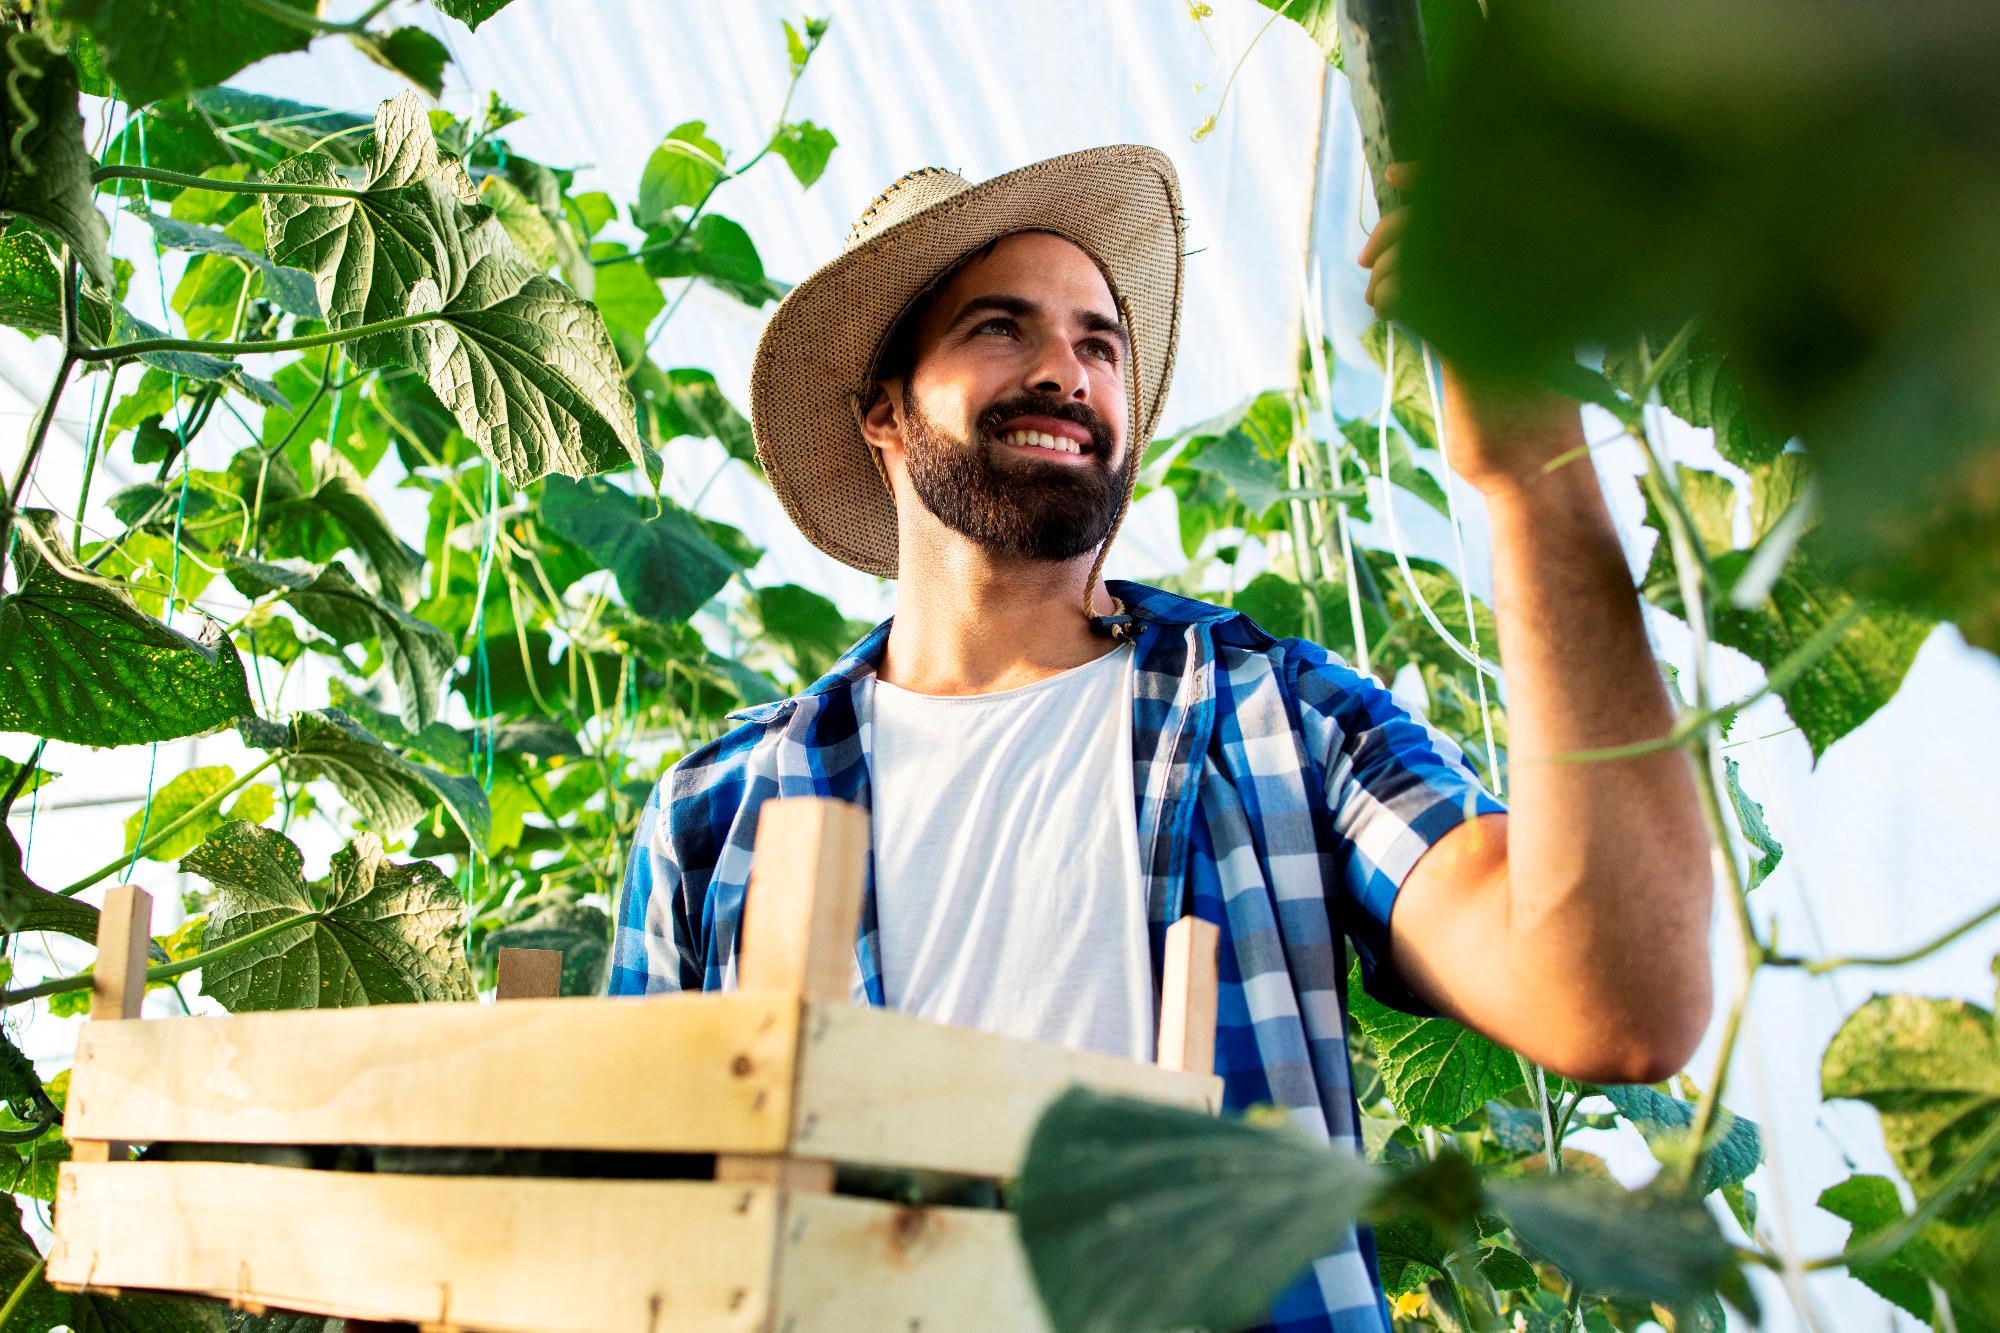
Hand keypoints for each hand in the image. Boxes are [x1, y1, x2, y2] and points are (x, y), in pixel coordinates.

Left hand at [1358, 161, 1585, 497]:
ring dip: (1387, 265)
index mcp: (1533, 271)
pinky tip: (1387, 310)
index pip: (1480, 201)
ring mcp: (1502, 304)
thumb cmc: (1513, 409)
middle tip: (1368, 257)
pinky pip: (1418, 292)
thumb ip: (1471, 293)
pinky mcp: (1471, 340)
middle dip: (1394, 229)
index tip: (1395, 177)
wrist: (1531, 467)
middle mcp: (1521, 278)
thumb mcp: (1493, 339)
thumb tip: (1422, 256)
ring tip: (1380, 295)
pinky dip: (1392, 293)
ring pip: (1426, 249)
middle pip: (1447, 215)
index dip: (1434, 179)